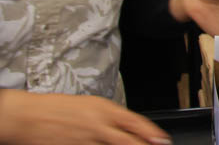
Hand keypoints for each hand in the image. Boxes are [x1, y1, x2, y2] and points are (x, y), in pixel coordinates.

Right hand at [0, 90, 170, 144]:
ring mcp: (86, 142)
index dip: (151, 133)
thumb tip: (131, 127)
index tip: (163, 140)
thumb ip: (112, 117)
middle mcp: (98, 126)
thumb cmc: (59, 109)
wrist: (29, 117)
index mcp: (104, 110)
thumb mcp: (92, 105)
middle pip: (128, 141)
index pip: (134, 122)